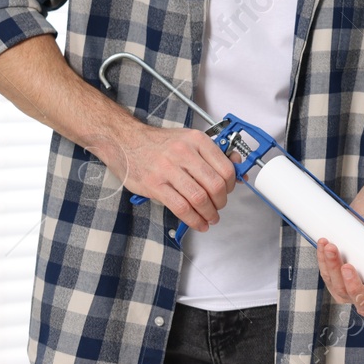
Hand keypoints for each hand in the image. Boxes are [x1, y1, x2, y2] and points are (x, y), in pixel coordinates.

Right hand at [115, 126, 235, 232]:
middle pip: (214, 185)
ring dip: (209, 214)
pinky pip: (181, 207)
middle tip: (219, 207)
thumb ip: (213, 154)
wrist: (125, 141)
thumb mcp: (188, 140)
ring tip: (210, 218)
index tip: (228, 191)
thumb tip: (238, 168)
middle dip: (221, 202)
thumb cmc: (158, 143)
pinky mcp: (155, 184)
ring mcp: (168, 169)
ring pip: (199, 198)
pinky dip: (194, 220)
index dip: (231, 186)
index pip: (225, 168)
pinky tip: (198, 223)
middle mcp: (184, 152)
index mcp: (196, 140)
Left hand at [316, 211, 363, 332]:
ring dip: (333, 270)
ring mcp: (352, 289)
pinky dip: (324, 261)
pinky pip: (328, 276)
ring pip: (340, 290)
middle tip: (348, 266)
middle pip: (361, 303)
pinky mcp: (337, 278)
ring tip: (333, 247)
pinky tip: (325, 245)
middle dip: (352, 285)